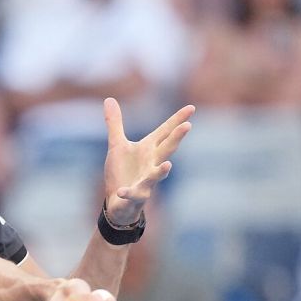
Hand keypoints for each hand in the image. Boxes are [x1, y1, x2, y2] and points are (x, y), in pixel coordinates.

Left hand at [103, 98, 194, 224]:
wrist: (119, 202)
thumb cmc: (122, 172)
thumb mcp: (116, 145)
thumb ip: (115, 123)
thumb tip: (109, 99)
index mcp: (148, 150)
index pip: (165, 132)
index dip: (177, 120)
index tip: (191, 107)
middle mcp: (151, 164)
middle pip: (166, 150)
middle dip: (176, 138)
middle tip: (187, 126)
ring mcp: (146, 181)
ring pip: (156, 176)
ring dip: (161, 172)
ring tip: (168, 166)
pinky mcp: (135, 196)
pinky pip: (133, 194)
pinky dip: (128, 192)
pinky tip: (123, 190)